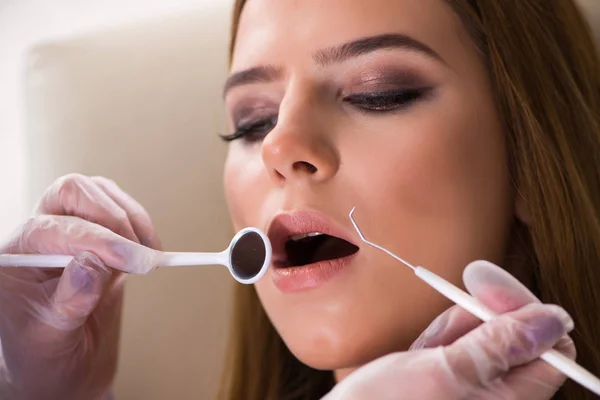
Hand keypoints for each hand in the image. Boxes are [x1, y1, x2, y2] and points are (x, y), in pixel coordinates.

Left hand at [0, 174, 161, 399]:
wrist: (62, 363)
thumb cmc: (46, 354)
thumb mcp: (52, 338)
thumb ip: (70, 300)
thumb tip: (92, 264)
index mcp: (15, 258)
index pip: (53, 229)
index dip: (95, 239)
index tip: (130, 258)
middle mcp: (38, 236)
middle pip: (71, 193)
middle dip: (111, 217)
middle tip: (139, 254)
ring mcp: (69, 231)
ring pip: (98, 193)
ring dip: (130, 219)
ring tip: (146, 256)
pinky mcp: (98, 235)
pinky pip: (118, 208)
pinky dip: (140, 223)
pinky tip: (148, 249)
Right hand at [323, 260, 575, 399]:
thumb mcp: (446, 372)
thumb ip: (500, 346)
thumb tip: (553, 320)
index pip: (548, 347)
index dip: (522, 310)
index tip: (486, 288)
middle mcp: (496, 396)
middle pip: (513, 337)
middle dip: (475, 321)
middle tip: (443, 331)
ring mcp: (472, 387)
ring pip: (480, 336)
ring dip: (450, 331)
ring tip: (423, 353)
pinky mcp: (449, 377)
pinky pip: (456, 345)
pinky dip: (438, 340)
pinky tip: (418, 353)